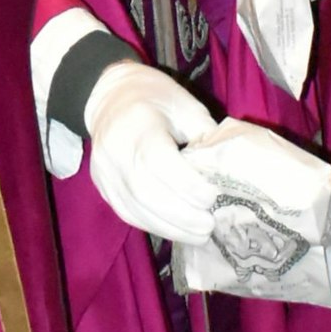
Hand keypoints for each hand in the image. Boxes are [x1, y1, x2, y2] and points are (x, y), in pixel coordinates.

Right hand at [84, 62, 217, 243]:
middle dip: (181, 214)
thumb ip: (205, 136)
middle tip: (210, 225)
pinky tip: (177, 230)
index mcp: (137, 123)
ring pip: (136, 209)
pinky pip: (128, 213)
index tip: (213, 196)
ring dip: (170, 227)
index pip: (157, 161)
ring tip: (199, 235)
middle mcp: (114, 150)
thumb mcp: (186, 106)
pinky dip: (155, 226)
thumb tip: (227, 172)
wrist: (110, 97)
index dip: (186, 184)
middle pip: (145, 191)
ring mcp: (104, 171)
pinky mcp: (103, 187)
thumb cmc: (155, 98)